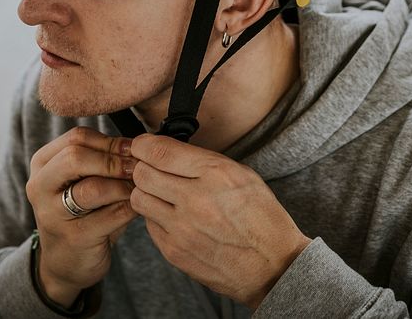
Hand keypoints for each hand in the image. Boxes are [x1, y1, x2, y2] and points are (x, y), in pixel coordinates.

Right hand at [25, 127, 138, 305]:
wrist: (66, 262)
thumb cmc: (83, 211)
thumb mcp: (83, 179)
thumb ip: (103, 158)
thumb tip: (141, 144)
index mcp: (42, 163)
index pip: (76, 137)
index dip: (111, 141)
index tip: (134, 150)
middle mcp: (40, 186)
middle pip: (76, 156)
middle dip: (114, 160)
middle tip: (138, 167)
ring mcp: (52, 214)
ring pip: (93, 187)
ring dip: (124, 185)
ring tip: (140, 187)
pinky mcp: (74, 237)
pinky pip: (112, 214)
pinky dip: (131, 207)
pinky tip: (140, 207)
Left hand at [129, 133, 310, 308]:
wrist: (272, 266)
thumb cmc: (261, 217)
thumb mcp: (242, 175)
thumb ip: (203, 161)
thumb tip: (169, 152)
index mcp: (215, 174)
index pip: (160, 151)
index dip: (144, 144)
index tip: (143, 145)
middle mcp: (195, 200)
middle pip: (142, 174)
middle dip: (143, 166)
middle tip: (151, 167)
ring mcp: (181, 229)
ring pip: (139, 199)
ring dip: (146, 192)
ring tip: (162, 193)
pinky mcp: (174, 252)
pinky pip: (149, 225)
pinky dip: (156, 217)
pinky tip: (174, 217)